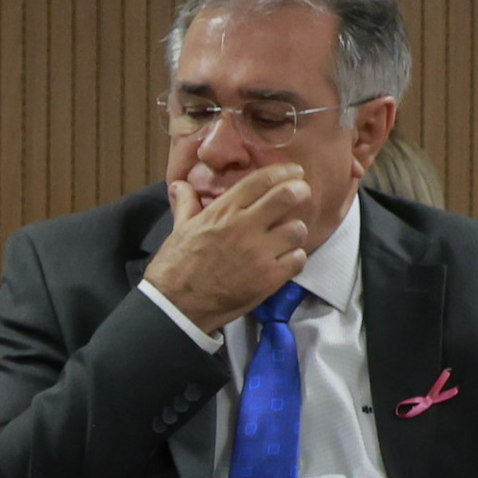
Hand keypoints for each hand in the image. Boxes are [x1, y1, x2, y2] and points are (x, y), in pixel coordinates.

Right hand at [148, 161, 314, 330]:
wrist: (176, 305)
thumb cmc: (175, 266)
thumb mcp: (179, 229)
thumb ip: (186, 204)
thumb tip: (180, 185)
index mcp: (223, 212)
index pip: (261, 180)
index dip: (283, 172)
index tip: (294, 172)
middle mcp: (244, 228)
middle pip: (287, 196)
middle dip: (300, 191)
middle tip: (301, 193)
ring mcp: (259, 253)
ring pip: (297, 229)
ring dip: (295, 231)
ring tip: (288, 235)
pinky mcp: (269, 278)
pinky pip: (298, 259)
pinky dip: (294, 258)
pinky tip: (284, 260)